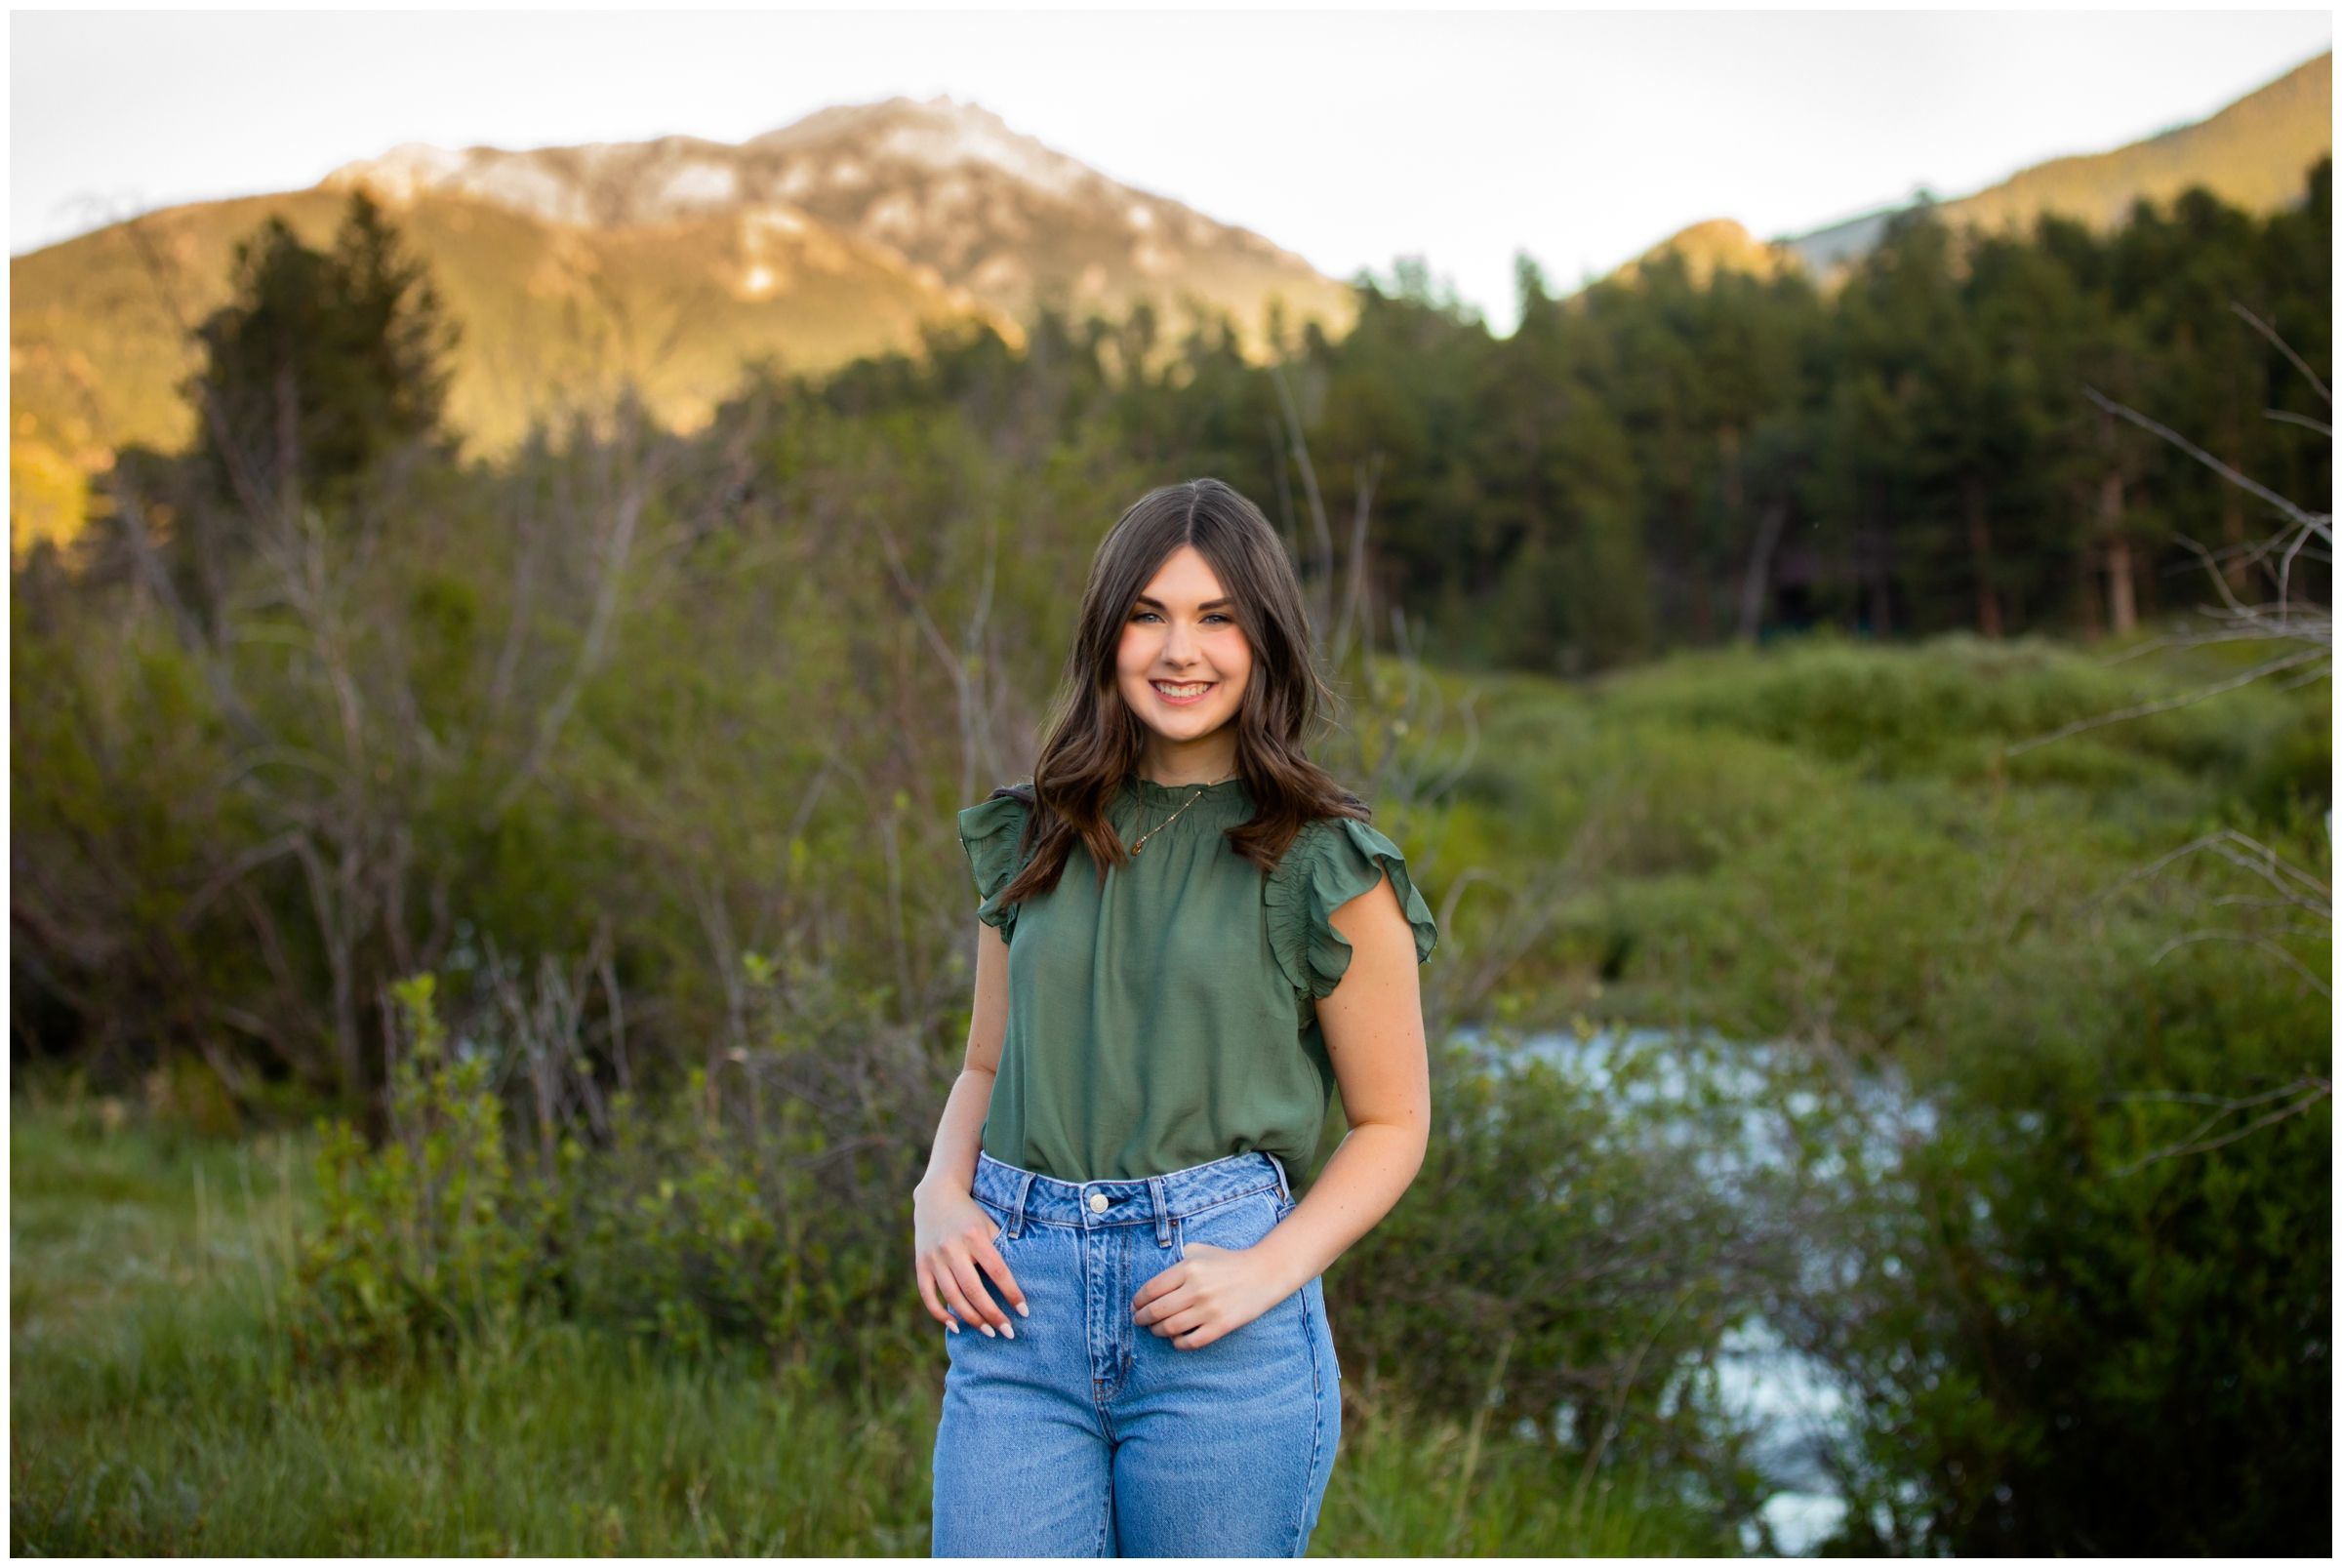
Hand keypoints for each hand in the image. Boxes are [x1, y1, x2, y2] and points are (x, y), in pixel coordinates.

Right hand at [913, 1181, 1026, 1337]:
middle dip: (993, 1315)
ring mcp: (934, 1258)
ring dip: (972, 1319)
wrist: (936, 1196)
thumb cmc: (970, 1213)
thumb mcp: (988, 1224)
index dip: (1011, 1294)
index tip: (1024, 1311)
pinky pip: (928, 1295)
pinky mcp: (921, 1264)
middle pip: (974, 1290)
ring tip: (989, 1332)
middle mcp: (952, 1248)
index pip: (997, 1271)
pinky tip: (955, 1326)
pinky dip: (940, 1314)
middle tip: (1008, 1332)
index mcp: (974, 1236)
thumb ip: (1000, 1249)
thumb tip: (1015, 1283)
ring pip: (953, 1297)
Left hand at [1131, 1242, 1297, 1350]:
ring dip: (1157, 1331)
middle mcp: (1196, 1289)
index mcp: (1188, 1268)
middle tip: (1139, 1320)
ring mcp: (1208, 1310)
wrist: (1263, 1274)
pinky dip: (1177, 1343)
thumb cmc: (1228, 1262)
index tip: (1135, 1305)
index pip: (1151, 1289)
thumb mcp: (1200, 1250)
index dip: (1138, 1301)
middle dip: (1142, 1318)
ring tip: (1156, 1329)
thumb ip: (1176, 1259)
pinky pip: (1189, 1342)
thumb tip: (1154, 1280)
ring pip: (1169, 1328)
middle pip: (1156, 1311)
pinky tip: (1176, 1338)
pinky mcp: (1220, 1326)